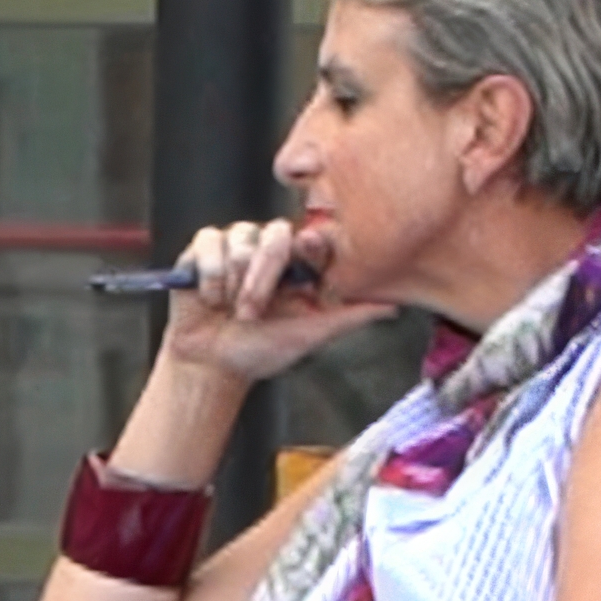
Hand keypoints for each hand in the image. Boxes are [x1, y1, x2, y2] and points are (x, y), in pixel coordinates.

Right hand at [153, 217, 368, 388]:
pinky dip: (208, 271)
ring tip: (226, 307)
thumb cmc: (262, 353)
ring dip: (231, 279)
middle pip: (274, 235)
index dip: (309, 242)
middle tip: (250, 314)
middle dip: (260, 277)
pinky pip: (209, 240)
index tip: (308, 248)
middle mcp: (269, 252)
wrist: (209, 365)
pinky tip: (208, 296)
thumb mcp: (310, 336)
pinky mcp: (203, 249)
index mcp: (298, 267)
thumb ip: (350, 316)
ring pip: (240, 237)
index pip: (310, 238)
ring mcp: (235, 247)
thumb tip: (396, 306)